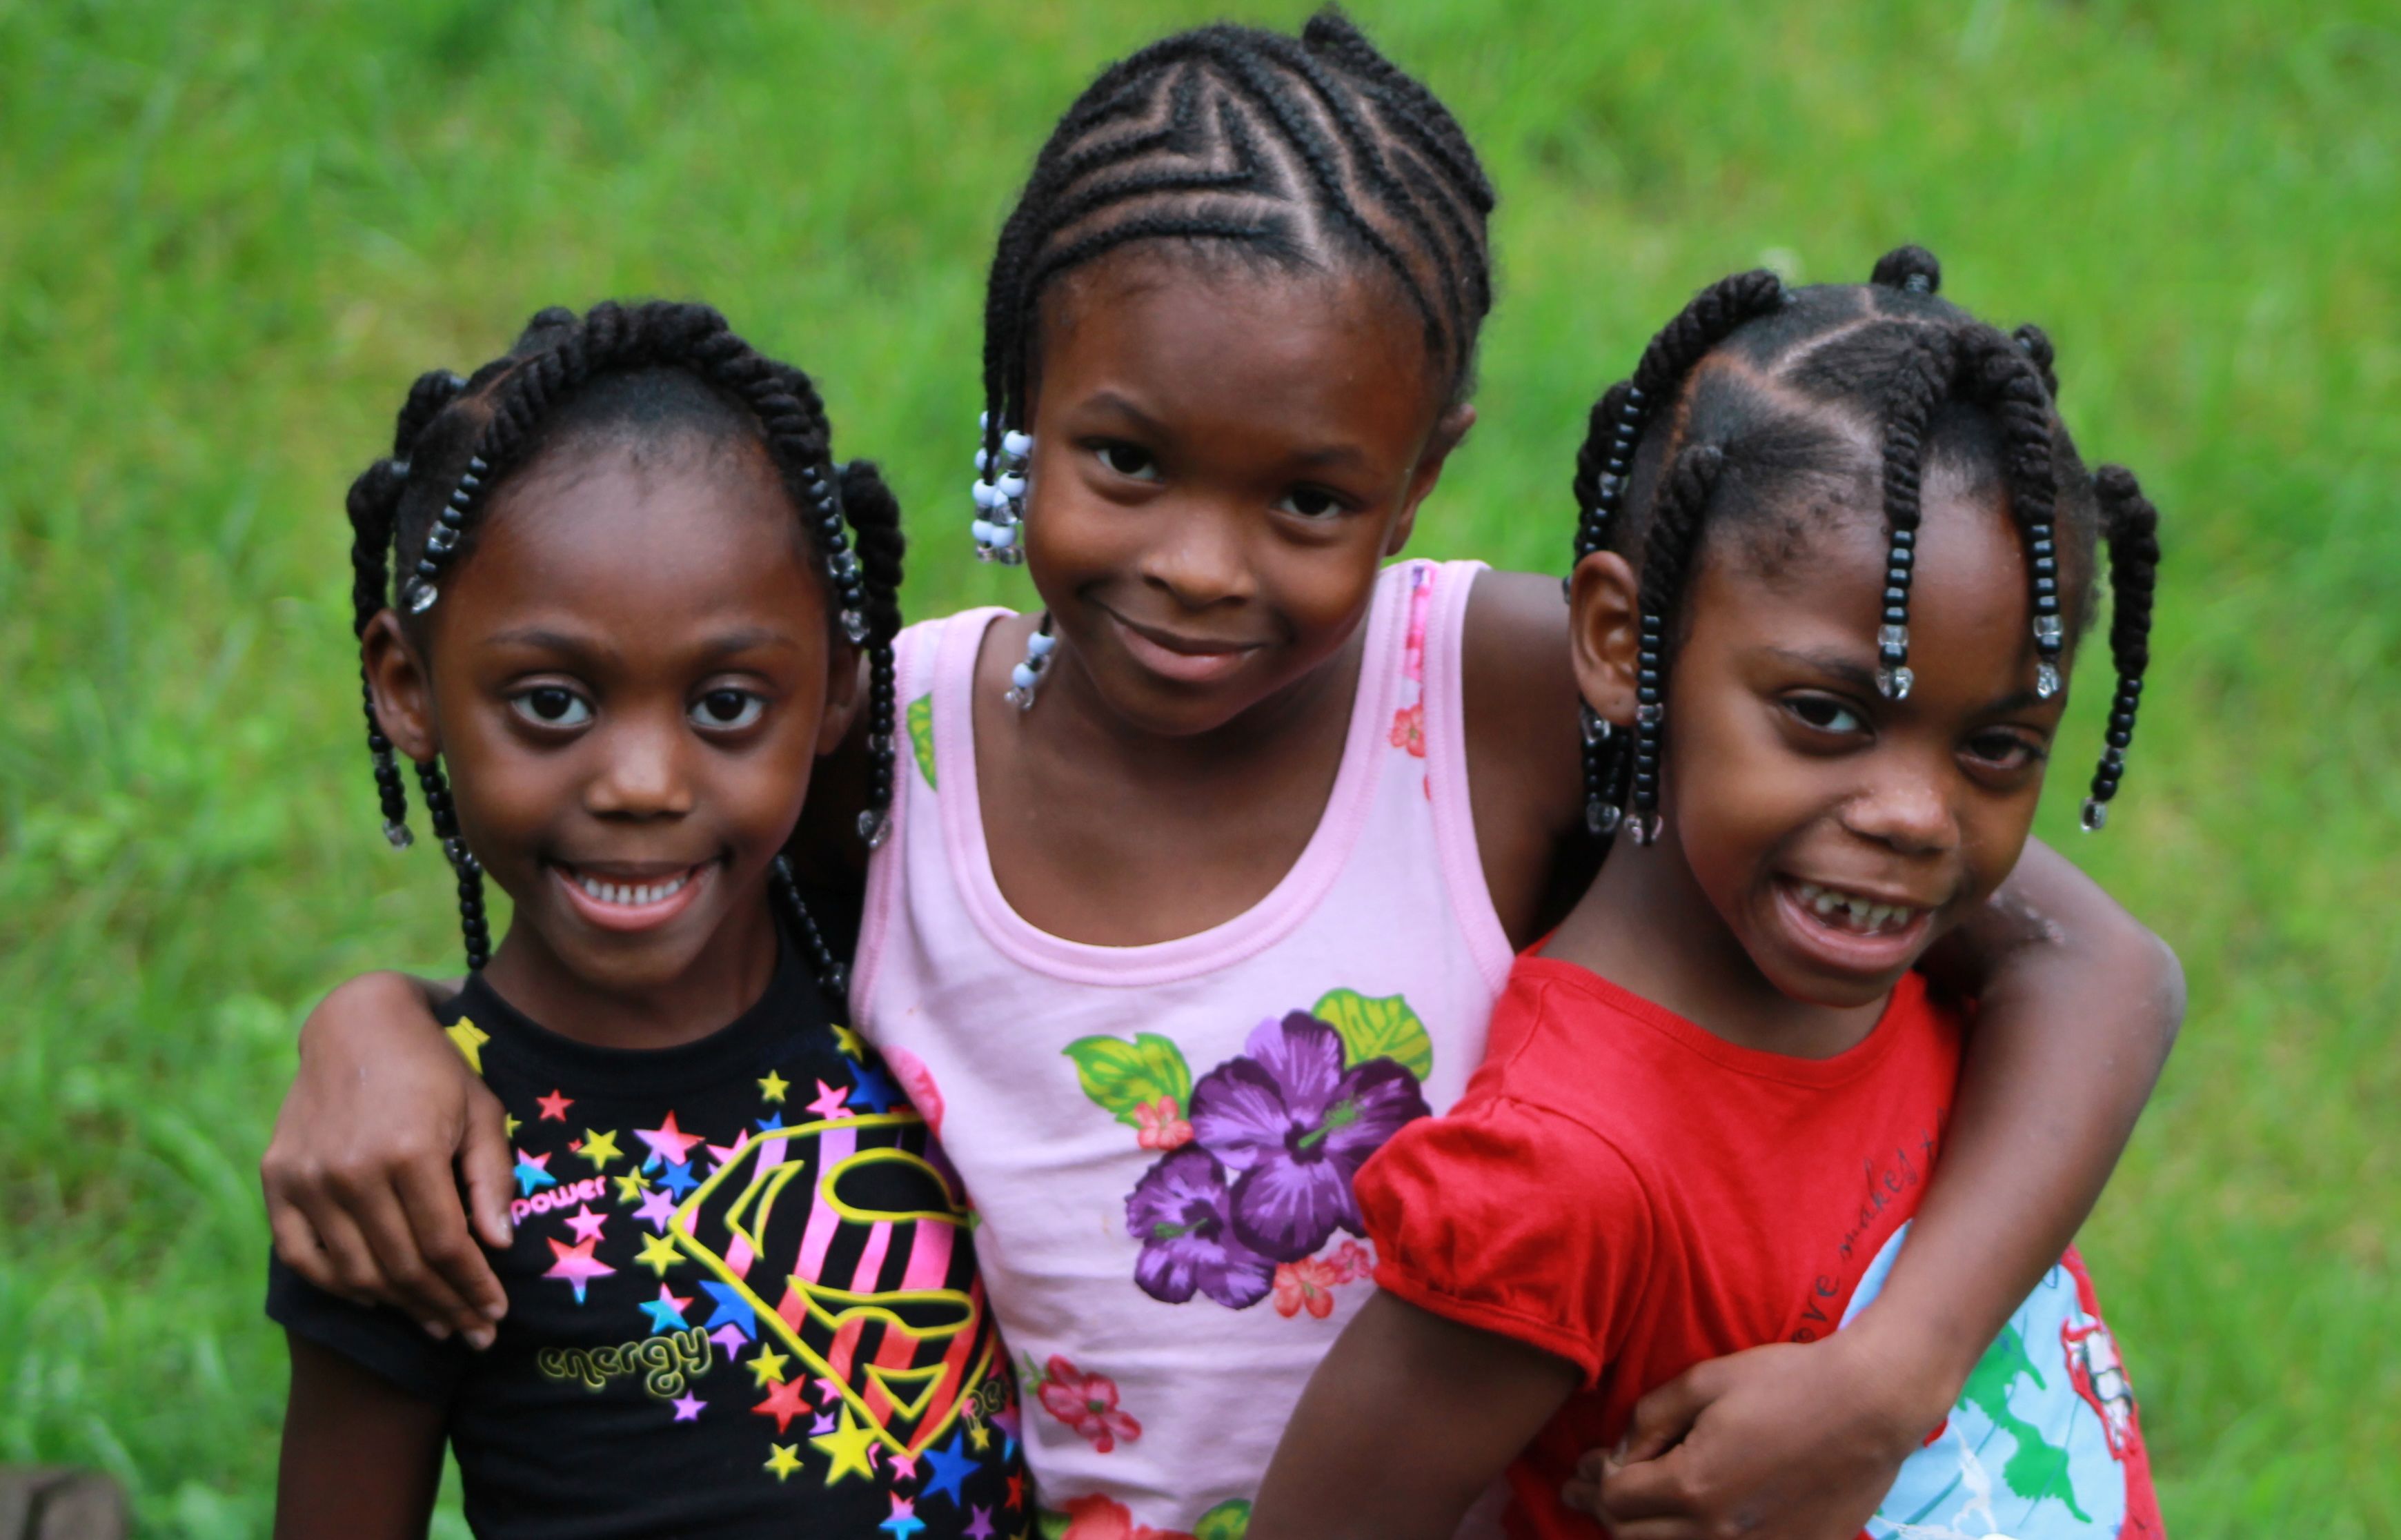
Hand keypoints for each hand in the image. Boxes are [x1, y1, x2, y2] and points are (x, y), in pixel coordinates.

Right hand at [260, 971, 514, 1345]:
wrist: (358, 1026)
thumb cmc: (434, 1070)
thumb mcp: (481, 1112)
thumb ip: (490, 1180)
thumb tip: (496, 1247)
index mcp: (409, 1152)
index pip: (445, 1246)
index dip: (473, 1287)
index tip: (496, 1314)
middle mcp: (352, 1170)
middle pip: (403, 1267)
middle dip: (444, 1307)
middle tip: (474, 1333)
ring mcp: (308, 1177)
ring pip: (355, 1271)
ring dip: (399, 1307)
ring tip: (435, 1323)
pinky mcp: (277, 1178)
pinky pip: (303, 1255)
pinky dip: (338, 1285)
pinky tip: (375, 1298)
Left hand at [1562, 1332, 1941, 1539]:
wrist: (1870, 1405)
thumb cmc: (1787, 1383)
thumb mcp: (1704, 1382)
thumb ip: (1649, 1418)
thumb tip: (1618, 1453)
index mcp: (1693, 1486)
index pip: (1615, 1499)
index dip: (1592, 1480)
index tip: (1585, 1466)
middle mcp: (1718, 1533)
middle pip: (1633, 1538)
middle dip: (1604, 1512)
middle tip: (1587, 1492)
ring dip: (1642, 1534)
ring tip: (1628, 1514)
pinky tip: (1685, 1526)